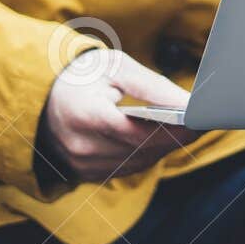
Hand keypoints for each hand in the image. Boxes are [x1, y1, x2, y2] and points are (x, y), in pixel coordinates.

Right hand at [37, 48, 196, 182]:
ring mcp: (83, 165)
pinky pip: (129, 167)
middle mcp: (81, 147)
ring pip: (139, 161)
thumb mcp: (114, 67)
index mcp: (83, 115)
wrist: (41, 99)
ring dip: (164, 146)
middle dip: (175, 136)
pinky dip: (148, 153)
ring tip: (187, 127)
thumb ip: (152, 86)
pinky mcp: (89, 175)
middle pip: (142, 148)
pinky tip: (163, 138)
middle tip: (203, 122)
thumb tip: (188, 103)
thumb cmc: (82, 77)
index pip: (136, 130)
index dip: (171, 128)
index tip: (199, 120)